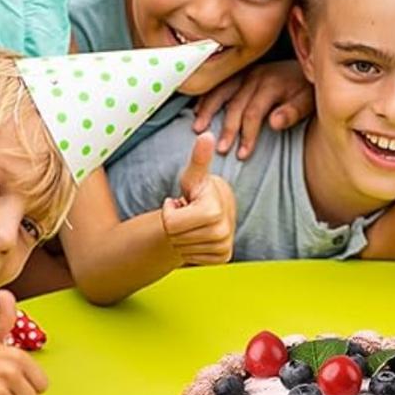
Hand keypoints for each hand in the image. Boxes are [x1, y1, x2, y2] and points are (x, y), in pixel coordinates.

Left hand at [161, 133, 235, 265]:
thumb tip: (206, 135)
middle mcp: (223, 231)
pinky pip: (194, 258)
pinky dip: (191, 249)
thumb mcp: (194, 176)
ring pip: (184, 250)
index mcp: (213, 210)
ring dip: (182, 237)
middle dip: (175, 225)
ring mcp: (224, 246)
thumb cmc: (199, 190)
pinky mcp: (224, 258)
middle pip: (176, 238)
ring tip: (192, 224)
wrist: (218, 209)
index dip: (170, 212)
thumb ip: (199, 158)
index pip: (171, 223)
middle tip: (186, 214)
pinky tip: (198, 236)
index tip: (181, 202)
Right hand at [192, 61, 312, 159]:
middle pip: (235, 105)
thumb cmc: (307, 89)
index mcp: (271, 84)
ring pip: (222, 92)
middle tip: (220, 149)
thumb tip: (273, 123)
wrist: (309, 66)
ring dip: (208, 110)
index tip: (242, 155)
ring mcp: (245, 73)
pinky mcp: (240, 73)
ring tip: (198, 128)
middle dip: (227, 129)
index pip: (253, 114)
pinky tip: (197, 110)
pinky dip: (207, 97)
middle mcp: (255, 77)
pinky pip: (219, 84)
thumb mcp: (308, 102)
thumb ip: (292, 113)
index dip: (247, 135)